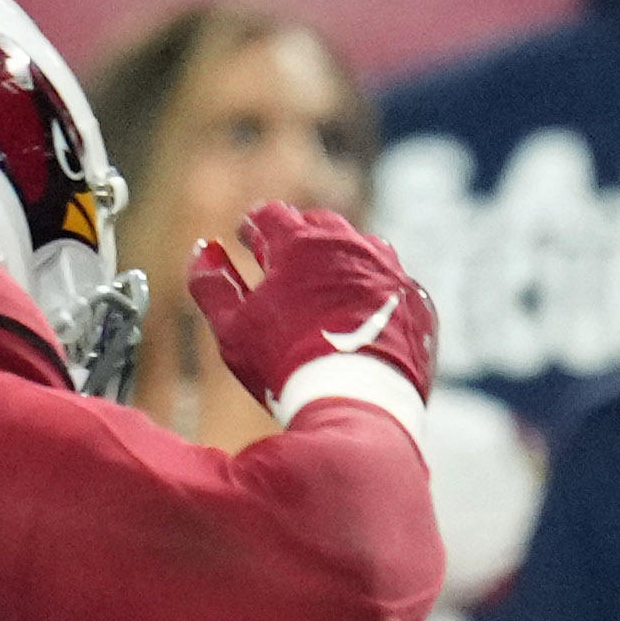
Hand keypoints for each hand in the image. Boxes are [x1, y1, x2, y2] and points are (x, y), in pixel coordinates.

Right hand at [189, 199, 437, 407]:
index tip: (246, 237)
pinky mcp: (416, 301)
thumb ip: (211, 286)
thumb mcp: (234, 329)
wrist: (358, 405)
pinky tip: (363, 316)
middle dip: (298, 238)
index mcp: (299, 242)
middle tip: (284, 260)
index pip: (270, 215)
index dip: (253, 226)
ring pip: (360, 249)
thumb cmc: (287, 367)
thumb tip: (202, 251)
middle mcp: (348, 245)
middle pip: (318, 225)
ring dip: (340, 260)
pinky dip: (375, 292)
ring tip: (325, 286)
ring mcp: (388, 270)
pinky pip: (393, 285)